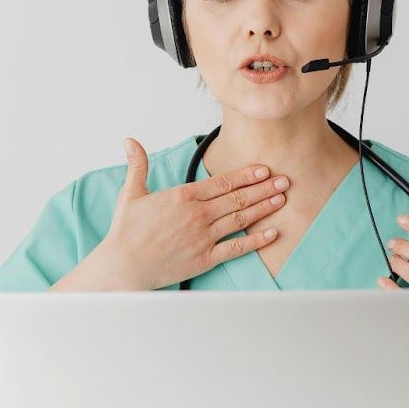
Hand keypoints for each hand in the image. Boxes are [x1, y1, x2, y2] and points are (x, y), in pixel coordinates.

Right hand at [99, 137, 289, 290]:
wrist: (124, 266)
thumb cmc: (126, 232)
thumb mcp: (131, 193)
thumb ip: (137, 165)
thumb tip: (130, 141)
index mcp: (183, 196)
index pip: (222, 181)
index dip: (246, 175)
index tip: (264, 169)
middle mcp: (198, 214)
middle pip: (238, 197)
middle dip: (264, 188)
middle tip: (285, 181)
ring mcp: (203, 237)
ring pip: (241, 218)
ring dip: (264, 208)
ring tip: (282, 199)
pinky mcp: (205, 258)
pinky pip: (236, 247)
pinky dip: (256, 240)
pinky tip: (272, 233)